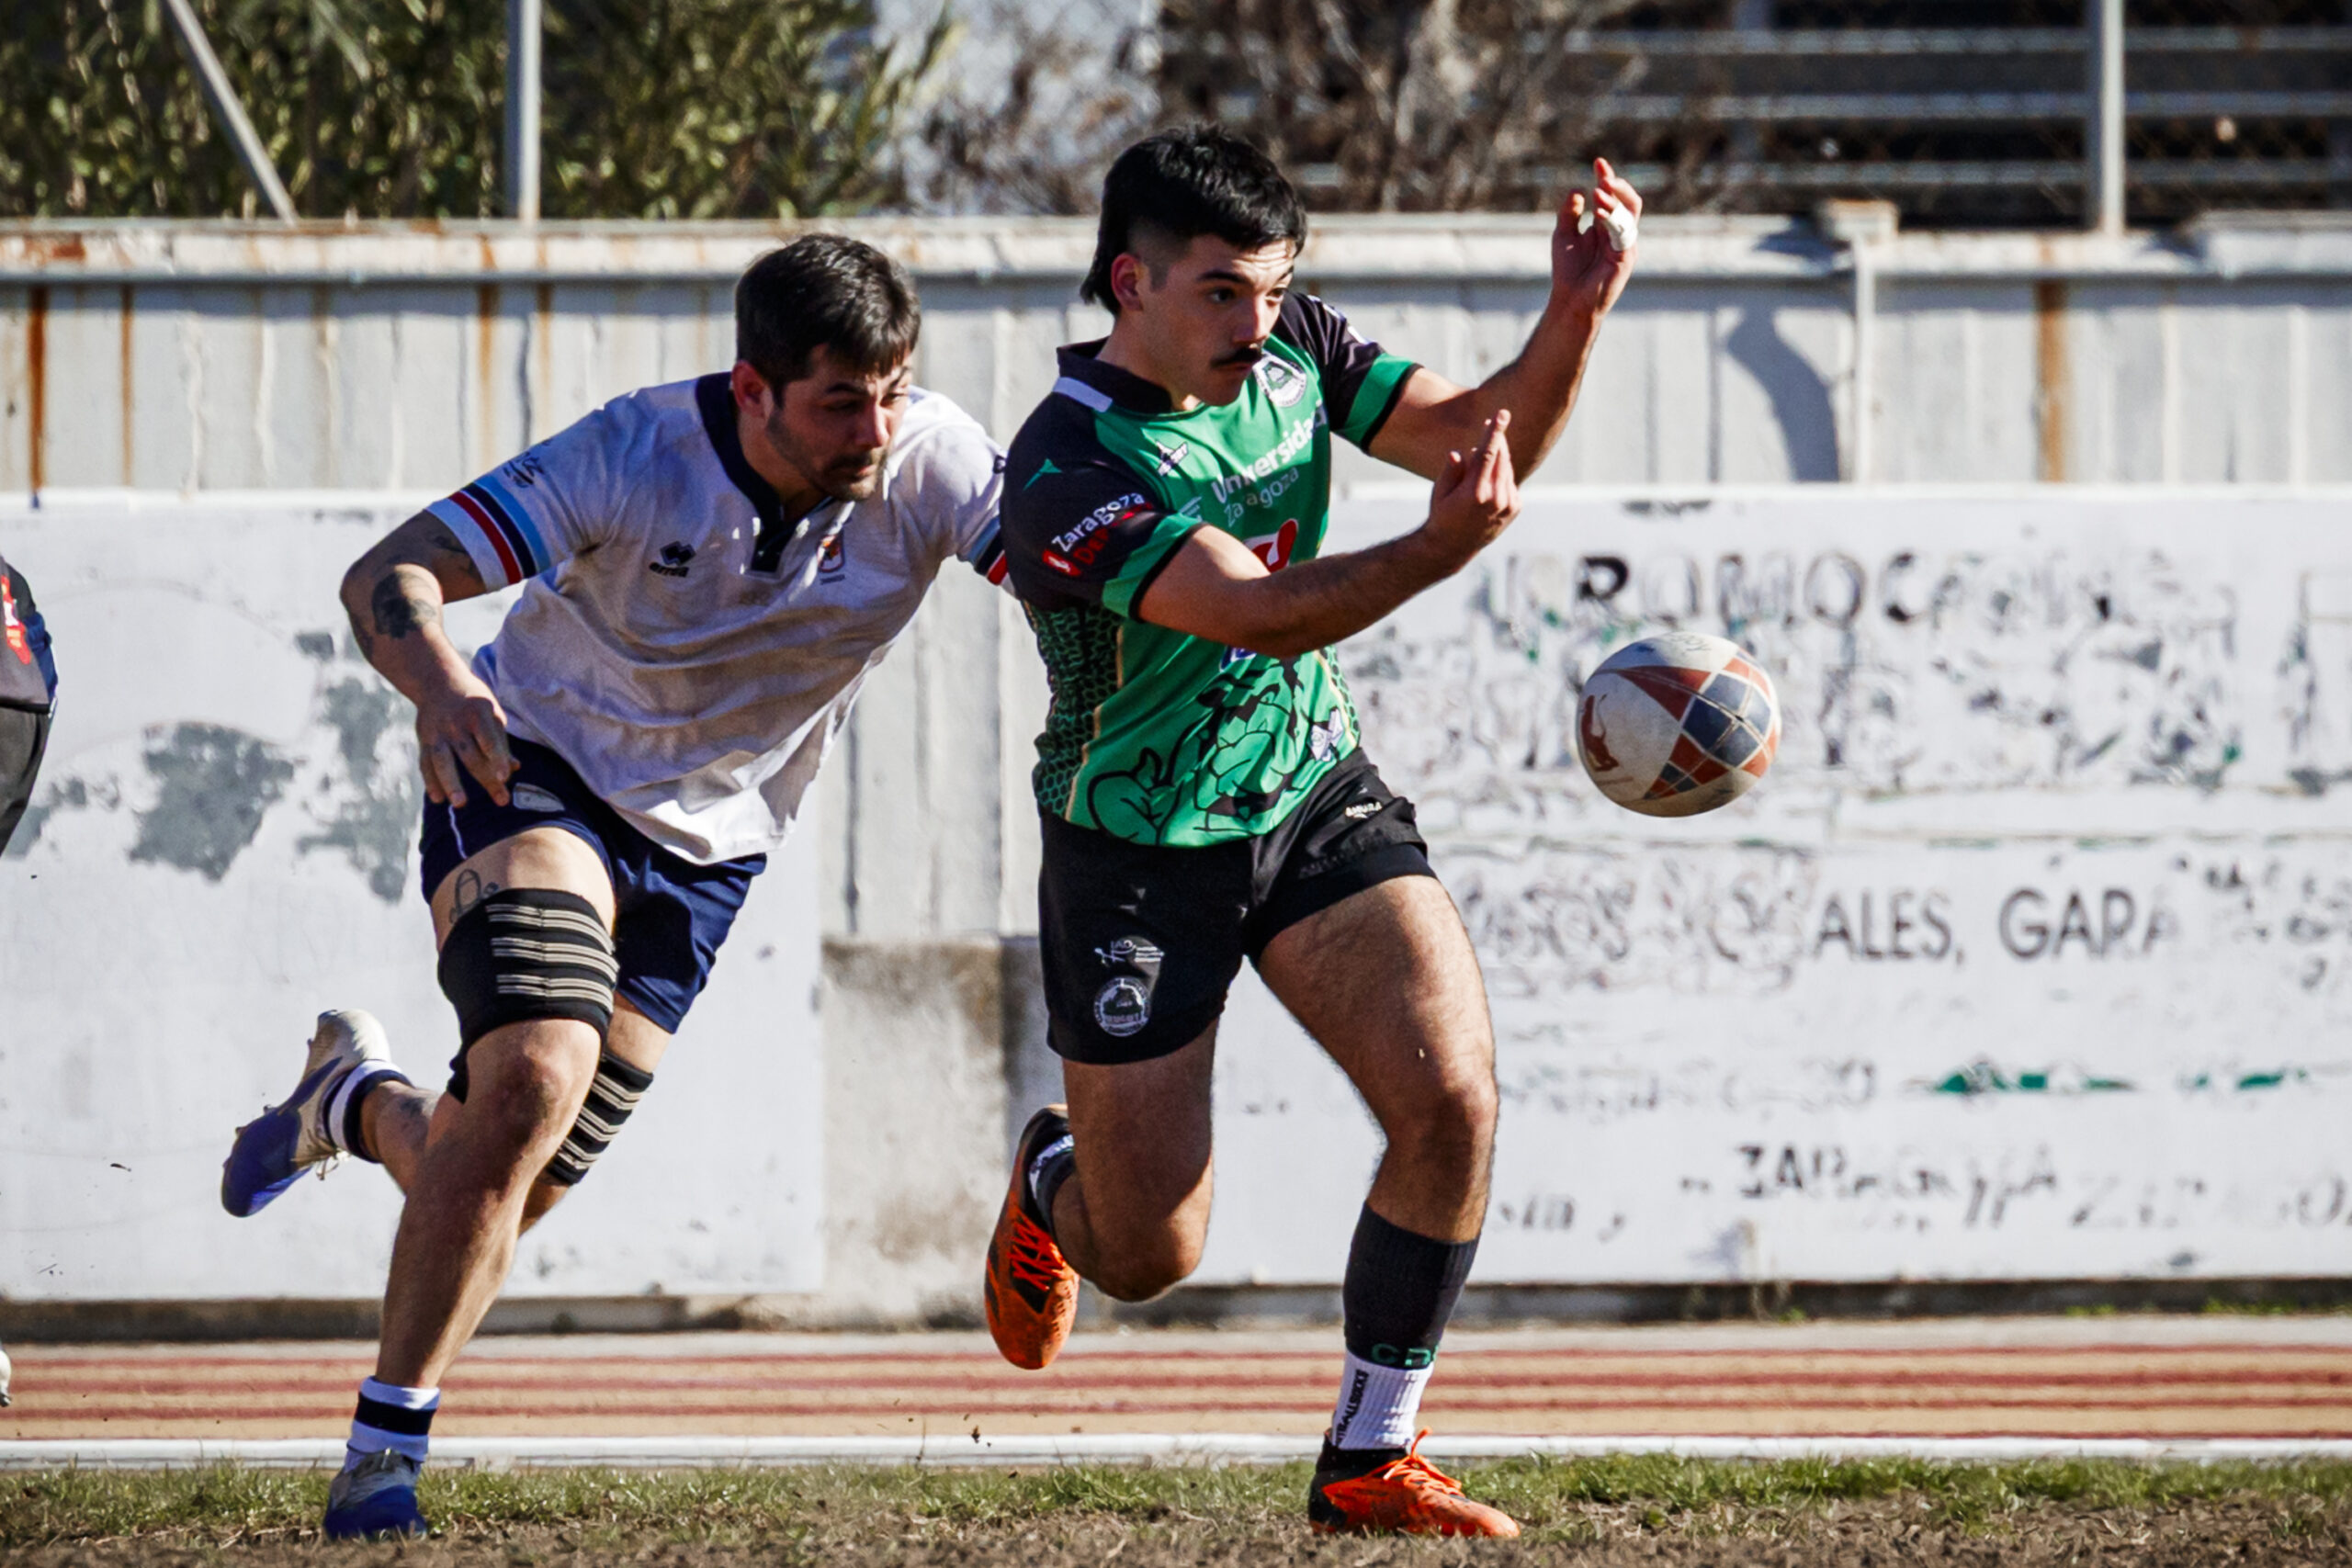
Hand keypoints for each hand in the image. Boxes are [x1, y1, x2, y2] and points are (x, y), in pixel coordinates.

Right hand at [413, 671, 516, 807]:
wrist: (438, 681)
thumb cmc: (473, 703)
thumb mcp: (492, 713)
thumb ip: (501, 741)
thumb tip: (514, 768)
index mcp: (479, 714)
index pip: (489, 740)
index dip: (497, 758)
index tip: (504, 777)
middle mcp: (456, 723)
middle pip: (471, 756)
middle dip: (486, 779)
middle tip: (501, 800)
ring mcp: (438, 732)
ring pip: (443, 761)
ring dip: (451, 783)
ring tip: (461, 803)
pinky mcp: (425, 740)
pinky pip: (426, 763)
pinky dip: (430, 781)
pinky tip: (437, 798)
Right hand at [1420, 410, 1520, 572]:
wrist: (1454, 547)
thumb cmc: (1442, 515)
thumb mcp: (1440, 492)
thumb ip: (1451, 471)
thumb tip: (1460, 453)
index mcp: (1475, 493)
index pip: (1487, 454)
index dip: (1495, 432)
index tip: (1502, 414)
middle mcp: (1495, 499)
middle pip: (1501, 457)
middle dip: (1498, 439)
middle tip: (1495, 423)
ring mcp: (1508, 505)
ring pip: (1507, 468)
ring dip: (1499, 457)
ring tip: (1483, 461)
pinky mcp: (1515, 508)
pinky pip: (1511, 481)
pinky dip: (1502, 475)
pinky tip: (1488, 482)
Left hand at [1553, 157, 1641, 316]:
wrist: (1570, 302)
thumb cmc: (1568, 271)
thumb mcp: (1564, 234)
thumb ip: (1570, 212)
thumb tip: (1578, 190)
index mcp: (1607, 226)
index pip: (1613, 197)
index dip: (1607, 178)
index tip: (1598, 162)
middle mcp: (1620, 233)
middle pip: (1628, 201)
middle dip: (1617, 184)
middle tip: (1603, 172)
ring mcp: (1625, 245)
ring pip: (1629, 214)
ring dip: (1614, 200)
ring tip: (1598, 190)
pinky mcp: (1625, 258)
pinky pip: (1623, 233)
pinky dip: (1613, 219)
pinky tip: (1598, 211)